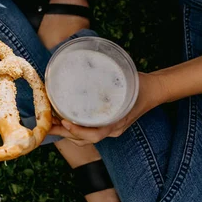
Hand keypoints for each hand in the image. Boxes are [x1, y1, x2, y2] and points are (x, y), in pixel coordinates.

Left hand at [49, 73, 166, 145]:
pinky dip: (73, 128)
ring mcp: (109, 130)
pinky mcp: (106, 125)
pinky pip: (87, 131)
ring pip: (84, 138)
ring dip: (65, 132)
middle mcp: (111, 130)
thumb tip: (87, 62)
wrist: (154, 90)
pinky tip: (62, 118)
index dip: (78, 131)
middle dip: (63, 134)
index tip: (65, 122)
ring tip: (50, 122)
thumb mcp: (126, 80)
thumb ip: (109, 76)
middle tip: (47, 124)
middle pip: (84, 140)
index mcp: (117, 123)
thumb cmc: (140, 85)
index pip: (95, 135)